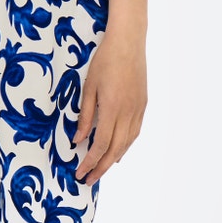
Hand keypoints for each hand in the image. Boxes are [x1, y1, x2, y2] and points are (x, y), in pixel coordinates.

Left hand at [73, 26, 147, 183]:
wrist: (128, 42)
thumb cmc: (105, 60)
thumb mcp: (89, 87)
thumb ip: (85, 116)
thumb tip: (78, 140)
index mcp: (112, 108)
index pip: (101, 144)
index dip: (90, 161)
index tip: (80, 172)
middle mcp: (128, 112)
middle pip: (115, 149)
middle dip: (101, 167)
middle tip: (88, 180)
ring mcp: (138, 109)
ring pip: (127, 143)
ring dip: (113, 159)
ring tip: (101, 169)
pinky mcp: (143, 105)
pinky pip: (135, 132)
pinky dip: (125, 145)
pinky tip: (118, 151)